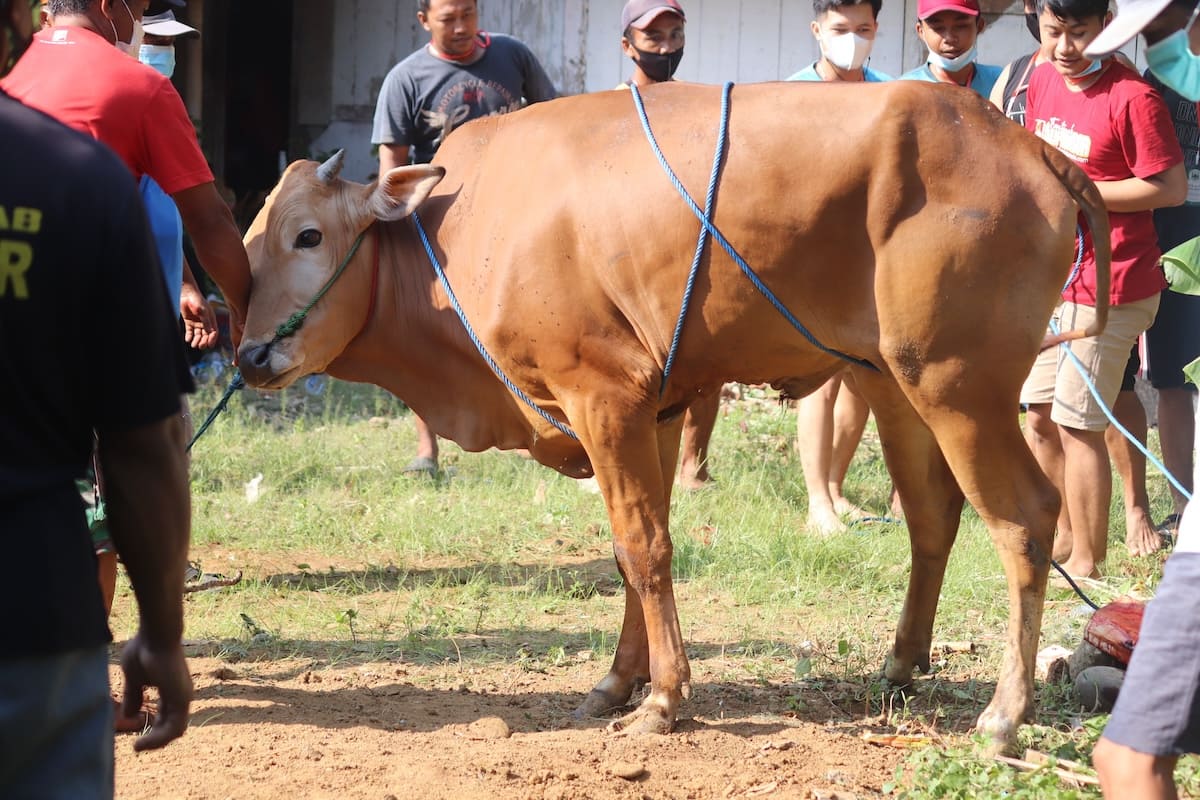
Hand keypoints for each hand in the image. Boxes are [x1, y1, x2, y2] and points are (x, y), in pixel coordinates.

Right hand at [120, 631, 192, 750]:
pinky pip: (173, 728)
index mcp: (172, 690)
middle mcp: (181, 695)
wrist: (155, 634)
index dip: (153, 730)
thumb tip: (129, 715)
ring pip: (174, 731)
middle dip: (155, 739)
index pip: (167, 717)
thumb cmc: (144, 649)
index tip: (136, 739)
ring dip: (156, 742)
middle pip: (172, 727)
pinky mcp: (182, 699)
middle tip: (138, 747)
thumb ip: (134, 696)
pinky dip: (158, 739)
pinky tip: (141, 742)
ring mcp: (183, 697)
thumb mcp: (134, 678)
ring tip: (138, 747)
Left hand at [180, 283, 217, 349]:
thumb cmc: (197, 301)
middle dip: (204, 341)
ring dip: (196, 340)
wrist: (187, 294)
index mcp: (211, 320)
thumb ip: (206, 322)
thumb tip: (209, 332)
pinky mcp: (189, 321)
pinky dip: (189, 336)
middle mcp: (205, 322)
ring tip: (193, 345)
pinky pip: (189, 331)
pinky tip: (188, 340)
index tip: (210, 345)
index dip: (212, 339)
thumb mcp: (203, 311)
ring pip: (198, 334)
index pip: (214, 332)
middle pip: (206, 335)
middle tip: (200, 346)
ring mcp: (197, 322)